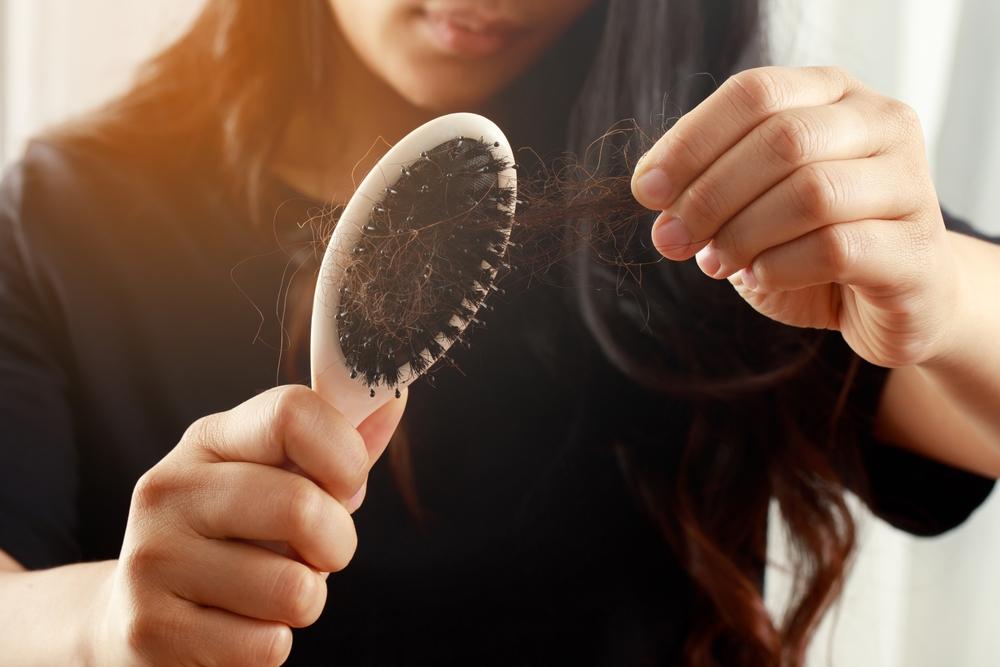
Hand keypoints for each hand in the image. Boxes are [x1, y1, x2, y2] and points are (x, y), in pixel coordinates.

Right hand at [94, 384, 405, 665]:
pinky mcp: (150, 632)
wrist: (138, 614)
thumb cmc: (235, 538)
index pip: (293, 413)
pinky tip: (237, 628)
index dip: (344, 455)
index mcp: (209, 440)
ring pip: (294, 590)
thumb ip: (336, 446)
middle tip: (318, 555)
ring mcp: (152, 560)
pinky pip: (266, 647)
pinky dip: (271, 646)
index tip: (346, 487)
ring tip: (271, 593)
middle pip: (302, 507)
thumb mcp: (276, 480)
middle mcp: (169, 489)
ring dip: (305, 602)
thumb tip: (391, 397)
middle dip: (337, 543)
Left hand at [632, 65, 960, 367]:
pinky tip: (757, 277)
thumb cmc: (811, 243)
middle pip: (781, 140)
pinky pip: (836, 248)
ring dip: (742, 234)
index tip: (647, 191)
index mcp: (832, 94)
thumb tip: (653, 191)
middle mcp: (880, 123)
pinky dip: (779, 266)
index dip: (691, 141)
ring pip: (810, 193)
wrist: (894, 301)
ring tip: (714, 263)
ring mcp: (908, 183)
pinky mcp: (915, 249)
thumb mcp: (750, 202)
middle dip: (709, 195)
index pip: (754, 93)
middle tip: (671, 240)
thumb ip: (707, 186)